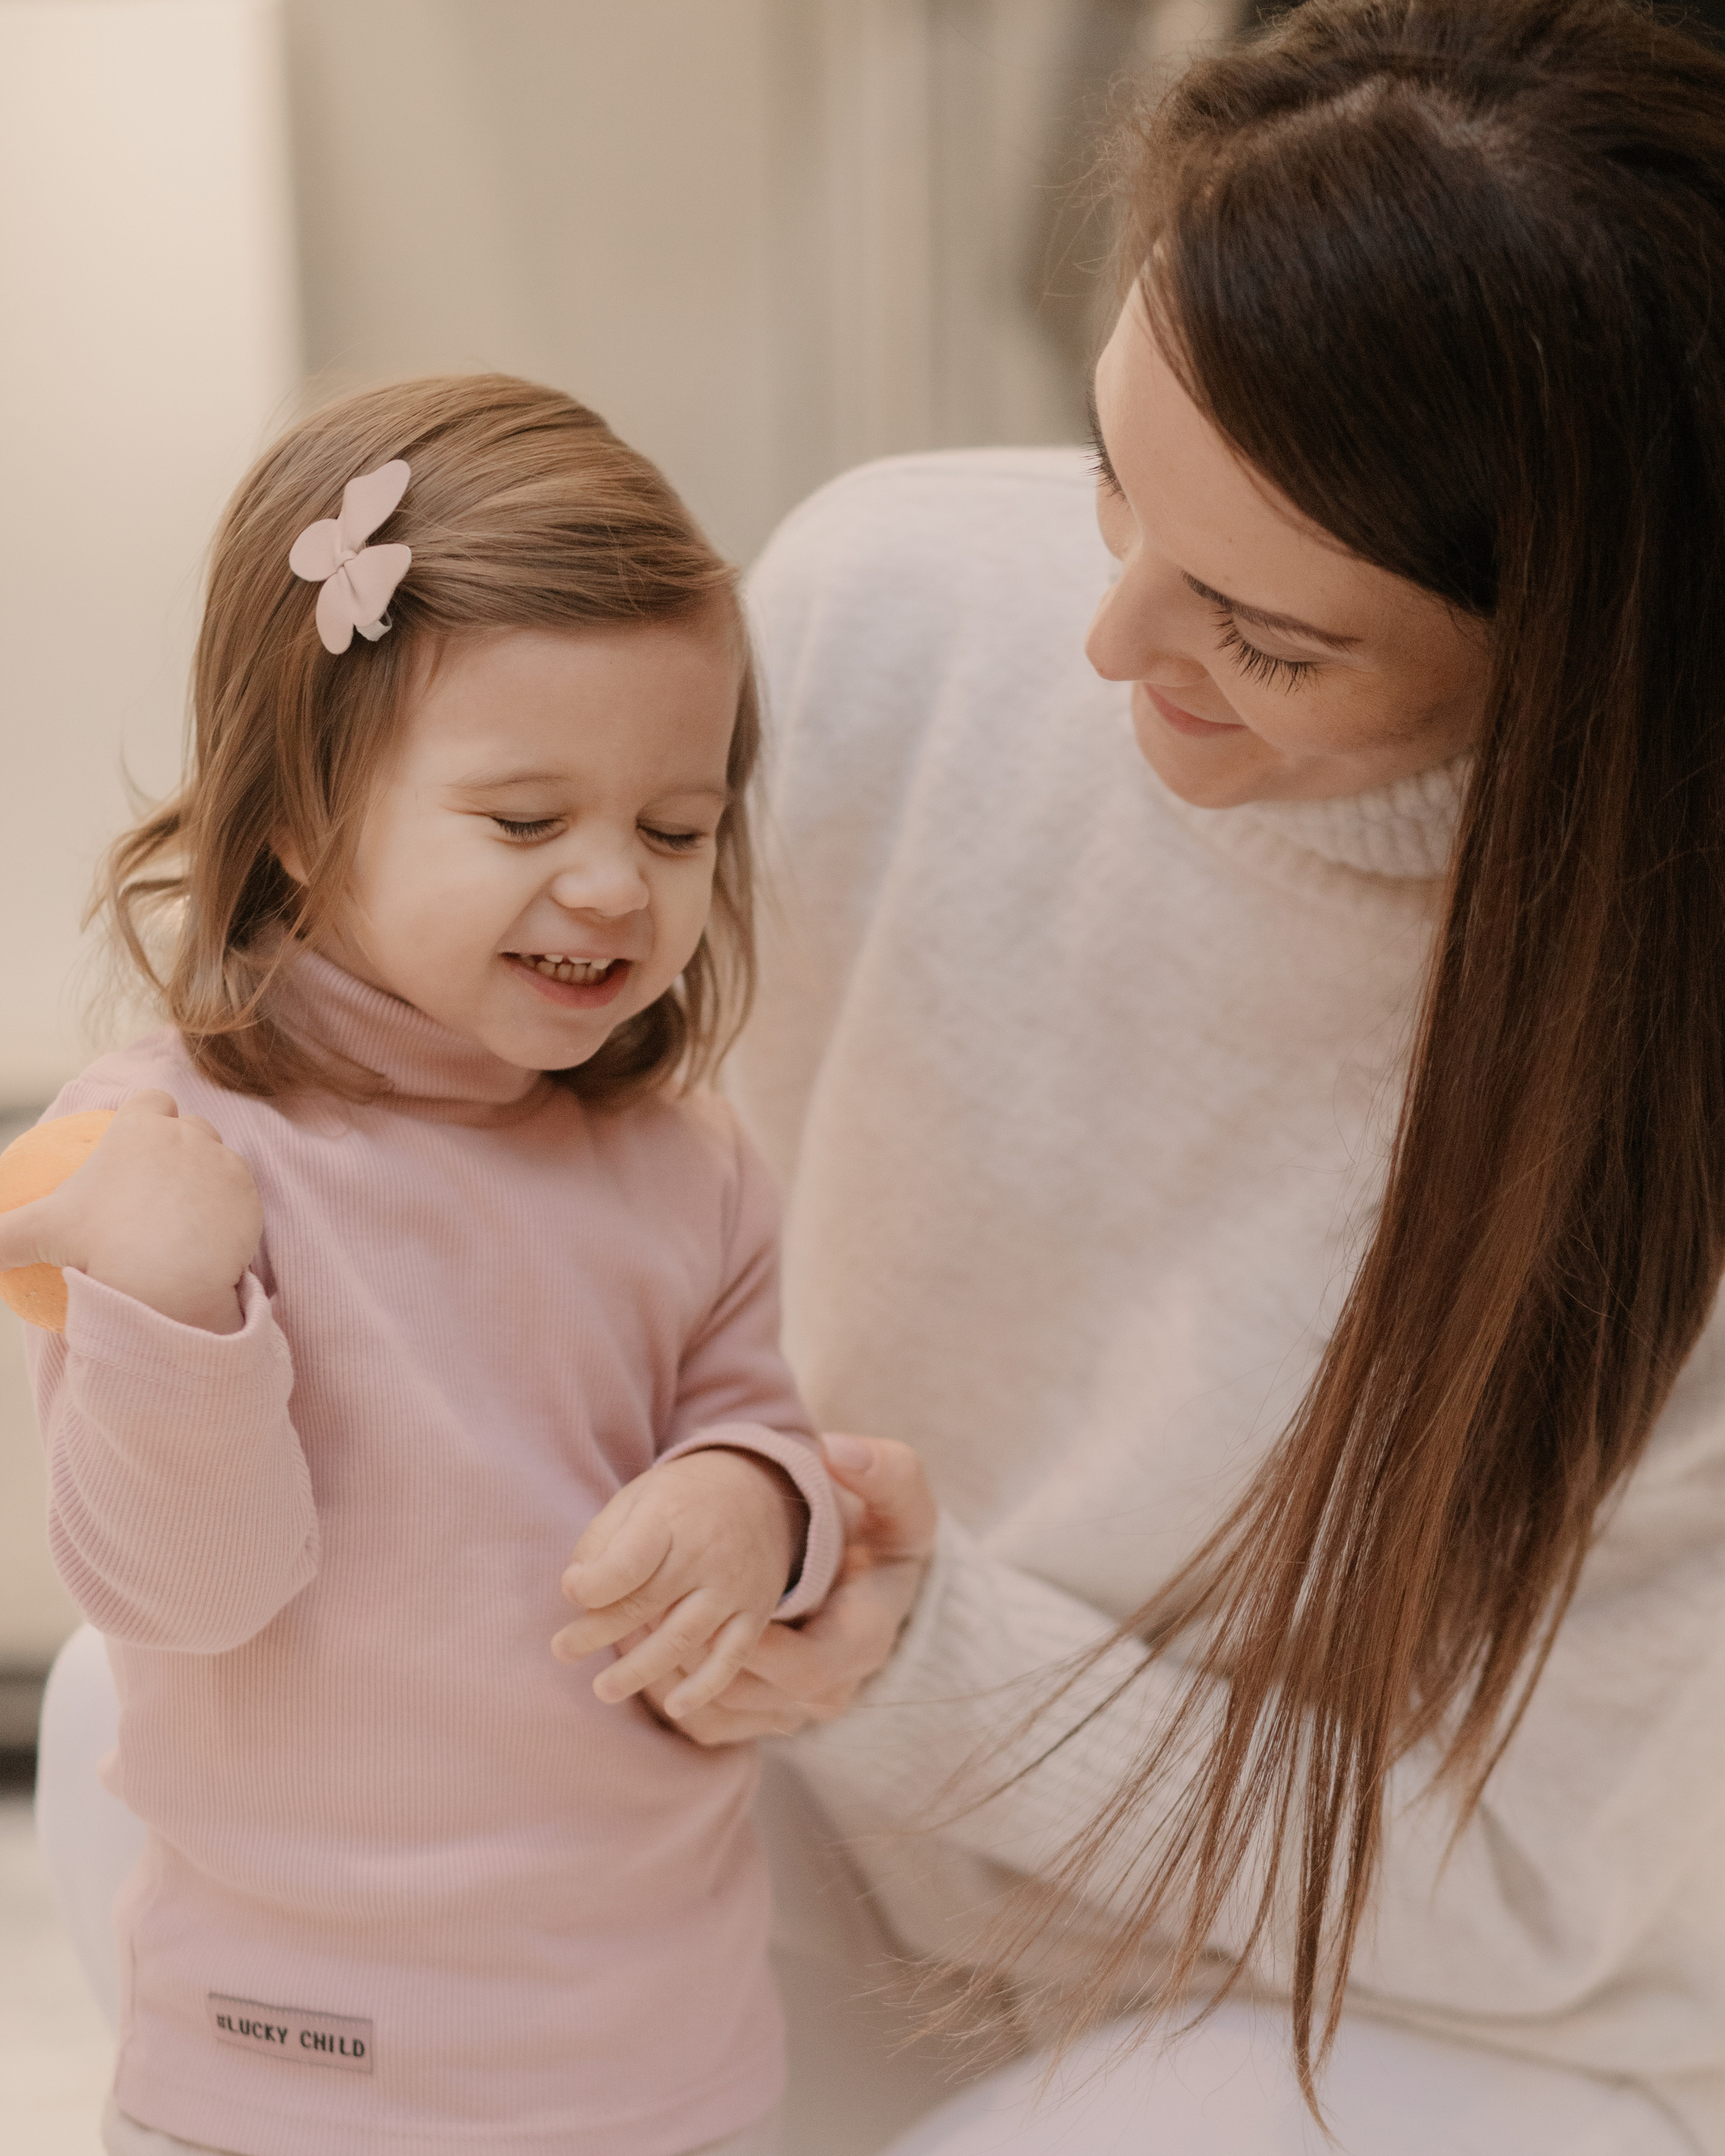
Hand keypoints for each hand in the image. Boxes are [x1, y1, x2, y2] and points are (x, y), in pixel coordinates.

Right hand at [0, 1092, 261, 1333]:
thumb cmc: (97, 1248)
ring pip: (220, 1157)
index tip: (141, 1137)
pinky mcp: (250, 1193)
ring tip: (190, 1209)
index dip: (148, 1113)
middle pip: (190, 1126)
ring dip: (207, 1175)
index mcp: (138, 1129)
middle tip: (164, 1181)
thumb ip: (1, 1236)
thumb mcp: (38, 1234)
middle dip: (182, 1143)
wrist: (168, 1280)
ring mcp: (222, 1162)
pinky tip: (213, 1234)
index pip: (150, 1100)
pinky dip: (229, 1208)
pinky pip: (241, 1194)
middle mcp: (186, 1134)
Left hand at [552, 1449, 802, 1718]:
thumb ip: (602, 1541)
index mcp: (670, 1518)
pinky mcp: (757, 1612)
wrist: (760, 1490)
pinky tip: (675, 1708)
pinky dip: (705, 1687)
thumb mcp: (638, 1497)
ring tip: (602, 1690)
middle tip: (562, 1651)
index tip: (569, 1593)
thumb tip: (575, 1591)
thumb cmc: (680, 1501)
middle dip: (598, 1633)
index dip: (592, 1586)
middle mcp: (706, 1554)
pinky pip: (732, 1657)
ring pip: (683, 1638)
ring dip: (640, 1671)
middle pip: (646, 1605)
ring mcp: (735, 1586)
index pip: (628, 1562)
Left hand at [640, 1433, 936, 1745]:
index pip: (807, 1668)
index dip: (752, 1648)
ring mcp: (794, 1712)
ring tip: (623, 1627)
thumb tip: (838, 1451)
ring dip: (666, 1677)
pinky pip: (707, 1725)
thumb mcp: (901, 1500)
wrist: (874, 1577)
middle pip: (749, 1697)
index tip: (696, 1605)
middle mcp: (829, 1692)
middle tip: (637, 1616)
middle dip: (687, 1661)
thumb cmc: (885, 1536)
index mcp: (863, 1643)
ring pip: (719, 1717)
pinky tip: (636, 1647)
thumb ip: (884, 1472)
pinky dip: (666, 1694)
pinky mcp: (761, 1720)